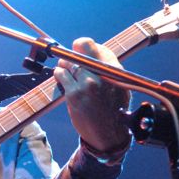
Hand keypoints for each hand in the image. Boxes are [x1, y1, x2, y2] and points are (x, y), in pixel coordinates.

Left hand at [52, 38, 131, 152]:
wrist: (109, 133)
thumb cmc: (113, 107)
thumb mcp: (119, 83)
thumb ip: (106, 66)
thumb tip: (88, 48)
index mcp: (114, 69)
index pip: (90, 45)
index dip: (81, 46)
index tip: (78, 51)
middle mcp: (102, 74)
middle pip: (78, 48)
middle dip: (71, 54)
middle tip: (70, 62)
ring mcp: (87, 84)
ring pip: (66, 62)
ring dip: (64, 66)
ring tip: (69, 75)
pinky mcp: (75, 94)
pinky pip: (60, 75)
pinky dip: (59, 76)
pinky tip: (64, 81)